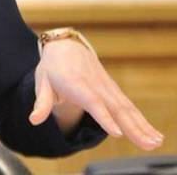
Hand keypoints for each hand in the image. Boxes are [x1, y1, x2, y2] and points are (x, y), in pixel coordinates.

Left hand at [29, 39, 164, 150]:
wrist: (65, 45)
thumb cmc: (52, 66)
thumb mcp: (41, 81)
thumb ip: (41, 102)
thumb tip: (33, 120)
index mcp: (75, 82)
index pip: (91, 101)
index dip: (103, 116)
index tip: (116, 132)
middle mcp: (94, 83)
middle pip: (115, 107)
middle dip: (132, 126)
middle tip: (146, 144)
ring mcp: (106, 85)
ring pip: (126, 107)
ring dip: (142, 125)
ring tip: (155, 142)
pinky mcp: (113, 88)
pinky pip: (129, 105)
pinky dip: (142, 119)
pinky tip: (154, 133)